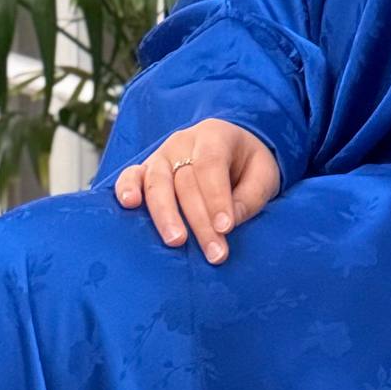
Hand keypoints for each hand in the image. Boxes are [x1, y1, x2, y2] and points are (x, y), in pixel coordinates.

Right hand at [112, 120, 280, 263]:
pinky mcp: (146, 171)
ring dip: (165, 214)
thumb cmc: (248, 165)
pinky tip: (129, 204)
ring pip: (156, 181)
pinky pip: (130, 176)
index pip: (211, 165)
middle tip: (215, 253)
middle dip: (199, 220)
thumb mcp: (264, 174)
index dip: (217, 197)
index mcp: (215, 136)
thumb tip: (228, 222)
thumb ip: (251, 196)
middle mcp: (183, 142)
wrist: (230, 150)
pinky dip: (126, 188)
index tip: (226, 228)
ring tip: (176, 241)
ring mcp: (161, 155)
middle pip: (184, 180)